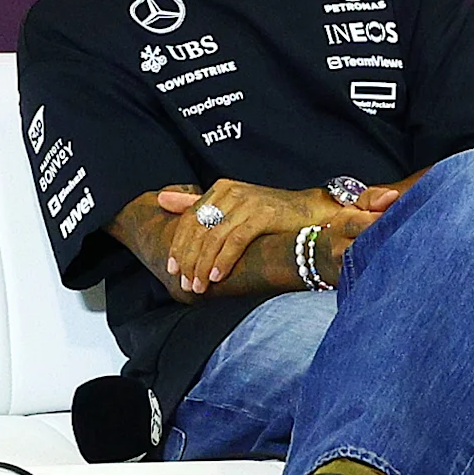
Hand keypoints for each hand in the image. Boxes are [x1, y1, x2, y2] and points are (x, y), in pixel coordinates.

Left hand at [151, 179, 349, 294]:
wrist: (311, 212)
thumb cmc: (271, 215)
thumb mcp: (231, 208)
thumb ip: (197, 205)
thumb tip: (162, 200)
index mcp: (220, 189)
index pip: (190, 219)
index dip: (178, 245)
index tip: (172, 269)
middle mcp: (231, 191)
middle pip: (199, 229)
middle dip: (188, 260)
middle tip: (185, 283)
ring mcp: (247, 202)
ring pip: (214, 238)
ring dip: (203, 265)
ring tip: (199, 286)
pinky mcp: (262, 215)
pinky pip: (235, 241)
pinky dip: (223, 260)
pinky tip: (217, 276)